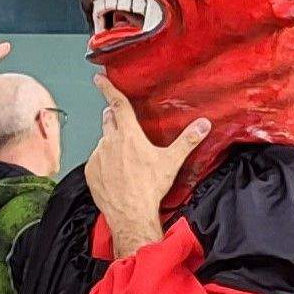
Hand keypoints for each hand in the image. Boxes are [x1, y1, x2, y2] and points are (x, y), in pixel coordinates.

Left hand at [86, 77, 208, 256]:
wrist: (131, 214)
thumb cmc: (150, 187)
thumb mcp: (171, 161)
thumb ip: (188, 140)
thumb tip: (203, 125)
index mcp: (128, 134)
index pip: (117, 104)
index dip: (108, 89)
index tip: (99, 79)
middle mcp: (109, 141)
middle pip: (108, 120)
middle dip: (113, 116)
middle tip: (119, 120)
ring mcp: (97, 157)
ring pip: (103, 142)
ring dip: (111, 143)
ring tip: (124, 158)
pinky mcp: (90, 172)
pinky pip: (96, 161)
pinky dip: (104, 162)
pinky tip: (116, 173)